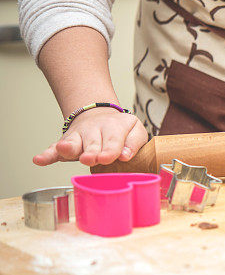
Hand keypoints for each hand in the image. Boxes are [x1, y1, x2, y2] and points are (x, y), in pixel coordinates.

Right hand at [33, 107, 147, 166]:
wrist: (99, 114)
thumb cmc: (120, 129)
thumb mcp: (135, 130)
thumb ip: (134, 142)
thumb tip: (126, 156)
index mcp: (114, 128)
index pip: (113, 141)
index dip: (109, 150)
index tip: (106, 158)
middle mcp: (94, 131)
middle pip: (92, 144)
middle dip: (90, 152)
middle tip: (89, 159)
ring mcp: (78, 136)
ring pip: (72, 144)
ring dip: (67, 148)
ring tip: (63, 149)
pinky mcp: (66, 142)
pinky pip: (53, 149)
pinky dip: (46, 154)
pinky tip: (39, 160)